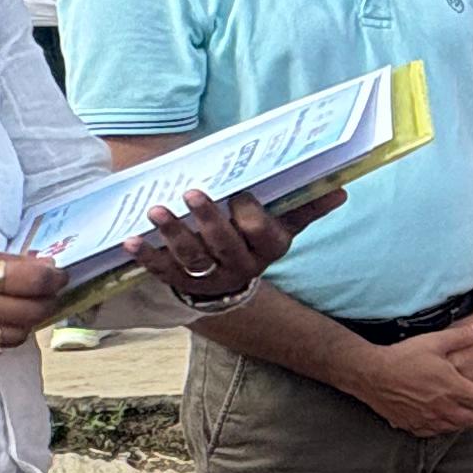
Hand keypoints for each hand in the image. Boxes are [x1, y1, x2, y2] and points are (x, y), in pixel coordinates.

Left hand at [127, 186, 316, 307]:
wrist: (230, 281)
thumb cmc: (255, 238)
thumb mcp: (283, 224)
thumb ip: (305, 206)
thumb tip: (340, 190)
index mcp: (268, 249)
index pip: (259, 232)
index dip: (248, 213)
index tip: (238, 191)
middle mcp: (241, 267)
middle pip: (224, 245)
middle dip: (208, 219)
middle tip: (192, 193)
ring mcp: (210, 278)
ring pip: (192, 258)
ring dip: (173, 233)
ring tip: (156, 210)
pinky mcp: (181, 282)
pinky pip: (163, 271)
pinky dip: (146, 257)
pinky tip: (131, 240)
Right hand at [353, 330, 472, 436]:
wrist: (373, 374)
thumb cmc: (405, 356)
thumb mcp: (435, 341)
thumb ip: (462, 336)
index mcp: (453, 387)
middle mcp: (443, 407)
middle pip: (470, 418)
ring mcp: (427, 418)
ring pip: (452, 427)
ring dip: (463, 426)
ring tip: (468, 424)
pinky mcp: (411, 424)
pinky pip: (431, 432)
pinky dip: (440, 430)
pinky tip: (441, 427)